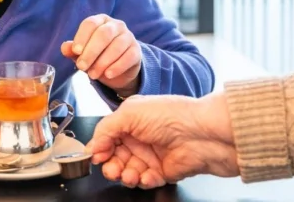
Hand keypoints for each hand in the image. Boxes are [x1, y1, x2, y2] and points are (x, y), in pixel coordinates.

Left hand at [61, 14, 141, 93]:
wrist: (117, 69)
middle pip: (103, 34)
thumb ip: (73, 50)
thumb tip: (65, 48)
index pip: (90, 23)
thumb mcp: (83, 53)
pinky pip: (128, 57)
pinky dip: (117, 66)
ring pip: (116, 46)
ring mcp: (128, 37)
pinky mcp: (136, 51)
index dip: (82, 37)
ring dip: (102, 62)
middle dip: (91, 51)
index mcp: (100, 20)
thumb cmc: (96, 56)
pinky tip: (108, 74)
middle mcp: (116, 25)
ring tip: (92, 75)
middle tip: (81, 66)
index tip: (75, 52)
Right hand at [85, 92, 238, 188]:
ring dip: (125, 175)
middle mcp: (139, 138)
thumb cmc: (170, 115)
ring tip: (129, 174)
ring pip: (127, 171)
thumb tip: (92, 146)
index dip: (100, 148)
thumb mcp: (129, 114)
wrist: (201, 134)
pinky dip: (143, 180)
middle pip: (114, 157)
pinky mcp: (162, 171)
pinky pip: (145, 181)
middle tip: (111, 168)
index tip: (96, 156)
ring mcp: (150, 155)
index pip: (106, 138)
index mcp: (129, 121)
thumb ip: (105, 129)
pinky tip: (146, 175)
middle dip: (110, 165)